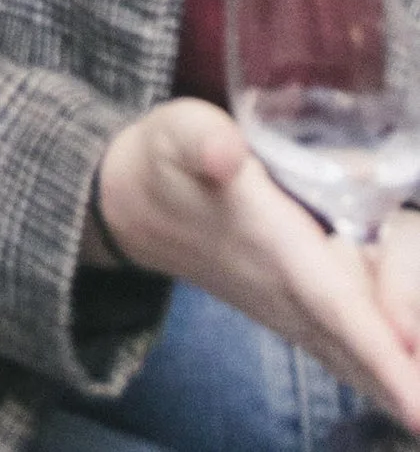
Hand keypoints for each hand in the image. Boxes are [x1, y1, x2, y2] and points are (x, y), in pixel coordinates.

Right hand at [95, 103, 419, 426]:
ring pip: (362, 357)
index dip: (384, 357)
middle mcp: (289, 293)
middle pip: (367, 345)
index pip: (339, 308)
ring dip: (398, 377)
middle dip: (406, 375)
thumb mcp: (179, 134)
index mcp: (272, 246)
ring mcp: (293, 311)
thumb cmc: (166, 161)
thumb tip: (223, 153)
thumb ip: (202, 140)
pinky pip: (351, 356)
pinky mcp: (297, 314)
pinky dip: (383, 377)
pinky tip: (404, 391)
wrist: (133, 208)